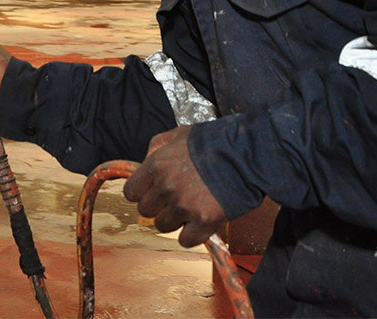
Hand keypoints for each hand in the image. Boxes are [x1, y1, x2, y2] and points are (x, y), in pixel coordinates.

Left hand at [122, 126, 225, 246]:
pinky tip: (198, 223)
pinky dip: (191, 235)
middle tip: (175, 199)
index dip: (141, 193)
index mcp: (156, 165)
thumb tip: (145, 161)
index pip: (131, 192)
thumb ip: (157, 146)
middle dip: (158, 206)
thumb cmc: (213, 142)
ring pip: (163, 226)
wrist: (245, 154)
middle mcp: (166, 187)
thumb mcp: (178, 135)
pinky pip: (185, 240)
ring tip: (190, 207)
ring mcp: (184, 206)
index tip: (152, 193)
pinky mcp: (204, 221)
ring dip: (174, 220)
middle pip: (146, 211)